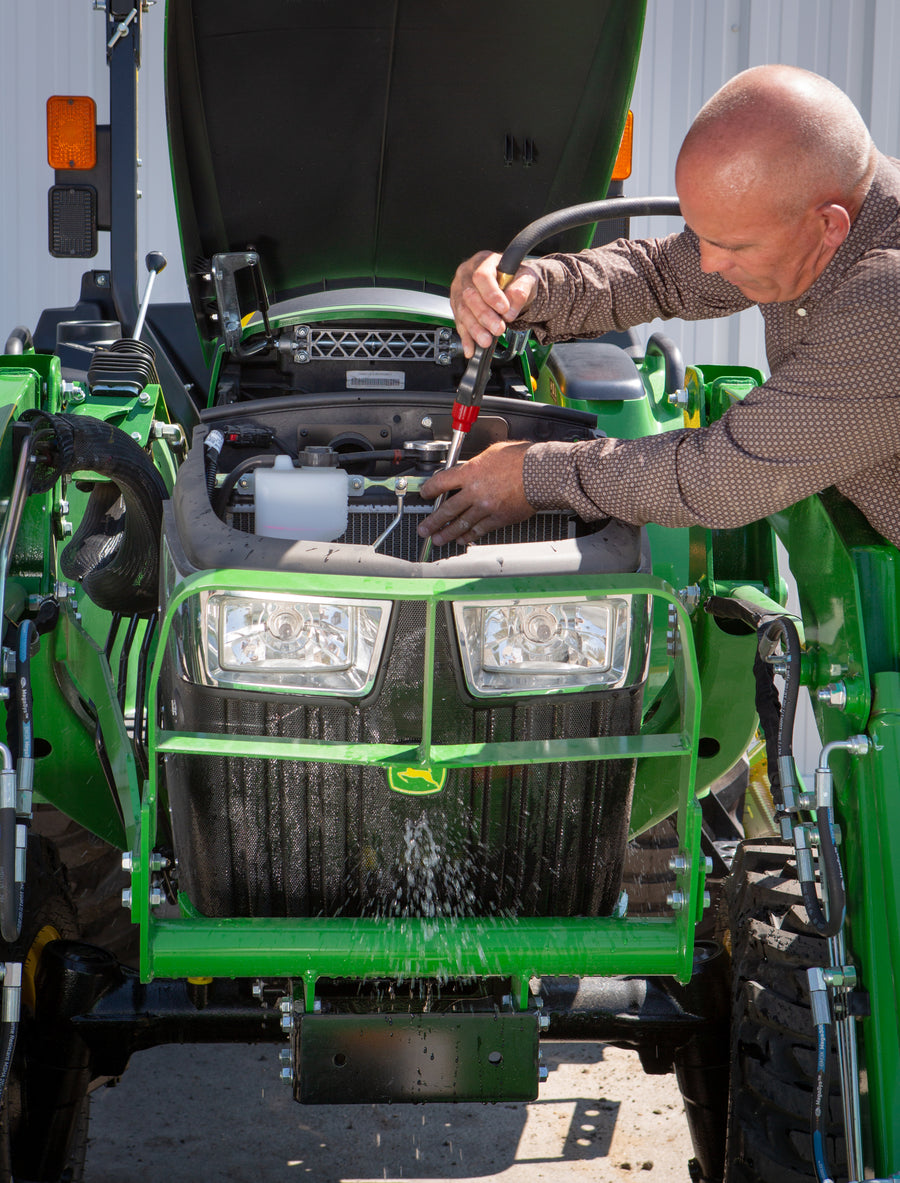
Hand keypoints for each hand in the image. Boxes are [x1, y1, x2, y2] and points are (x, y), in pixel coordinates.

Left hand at [417, 441, 534, 545]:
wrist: (541, 473)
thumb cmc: (521, 459)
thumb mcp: (492, 453)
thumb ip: (477, 464)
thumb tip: (469, 470)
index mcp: (471, 472)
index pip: (441, 482)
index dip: (429, 490)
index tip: (424, 494)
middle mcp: (475, 491)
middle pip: (447, 509)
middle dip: (433, 521)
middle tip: (424, 529)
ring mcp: (486, 507)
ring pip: (461, 523)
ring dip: (448, 533)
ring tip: (438, 539)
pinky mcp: (498, 518)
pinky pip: (480, 530)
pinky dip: (469, 536)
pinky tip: (462, 539)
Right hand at [450, 251, 538, 357]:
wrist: (510, 285)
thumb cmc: (514, 278)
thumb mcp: (525, 278)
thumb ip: (521, 289)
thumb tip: (510, 308)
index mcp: (483, 261)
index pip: (482, 276)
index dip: (492, 294)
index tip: (503, 309)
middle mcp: (466, 274)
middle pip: (470, 296)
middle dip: (484, 316)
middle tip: (498, 329)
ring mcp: (459, 290)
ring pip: (462, 311)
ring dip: (475, 329)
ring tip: (487, 340)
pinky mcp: (457, 307)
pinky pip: (459, 323)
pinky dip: (466, 338)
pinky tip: (471, 348)